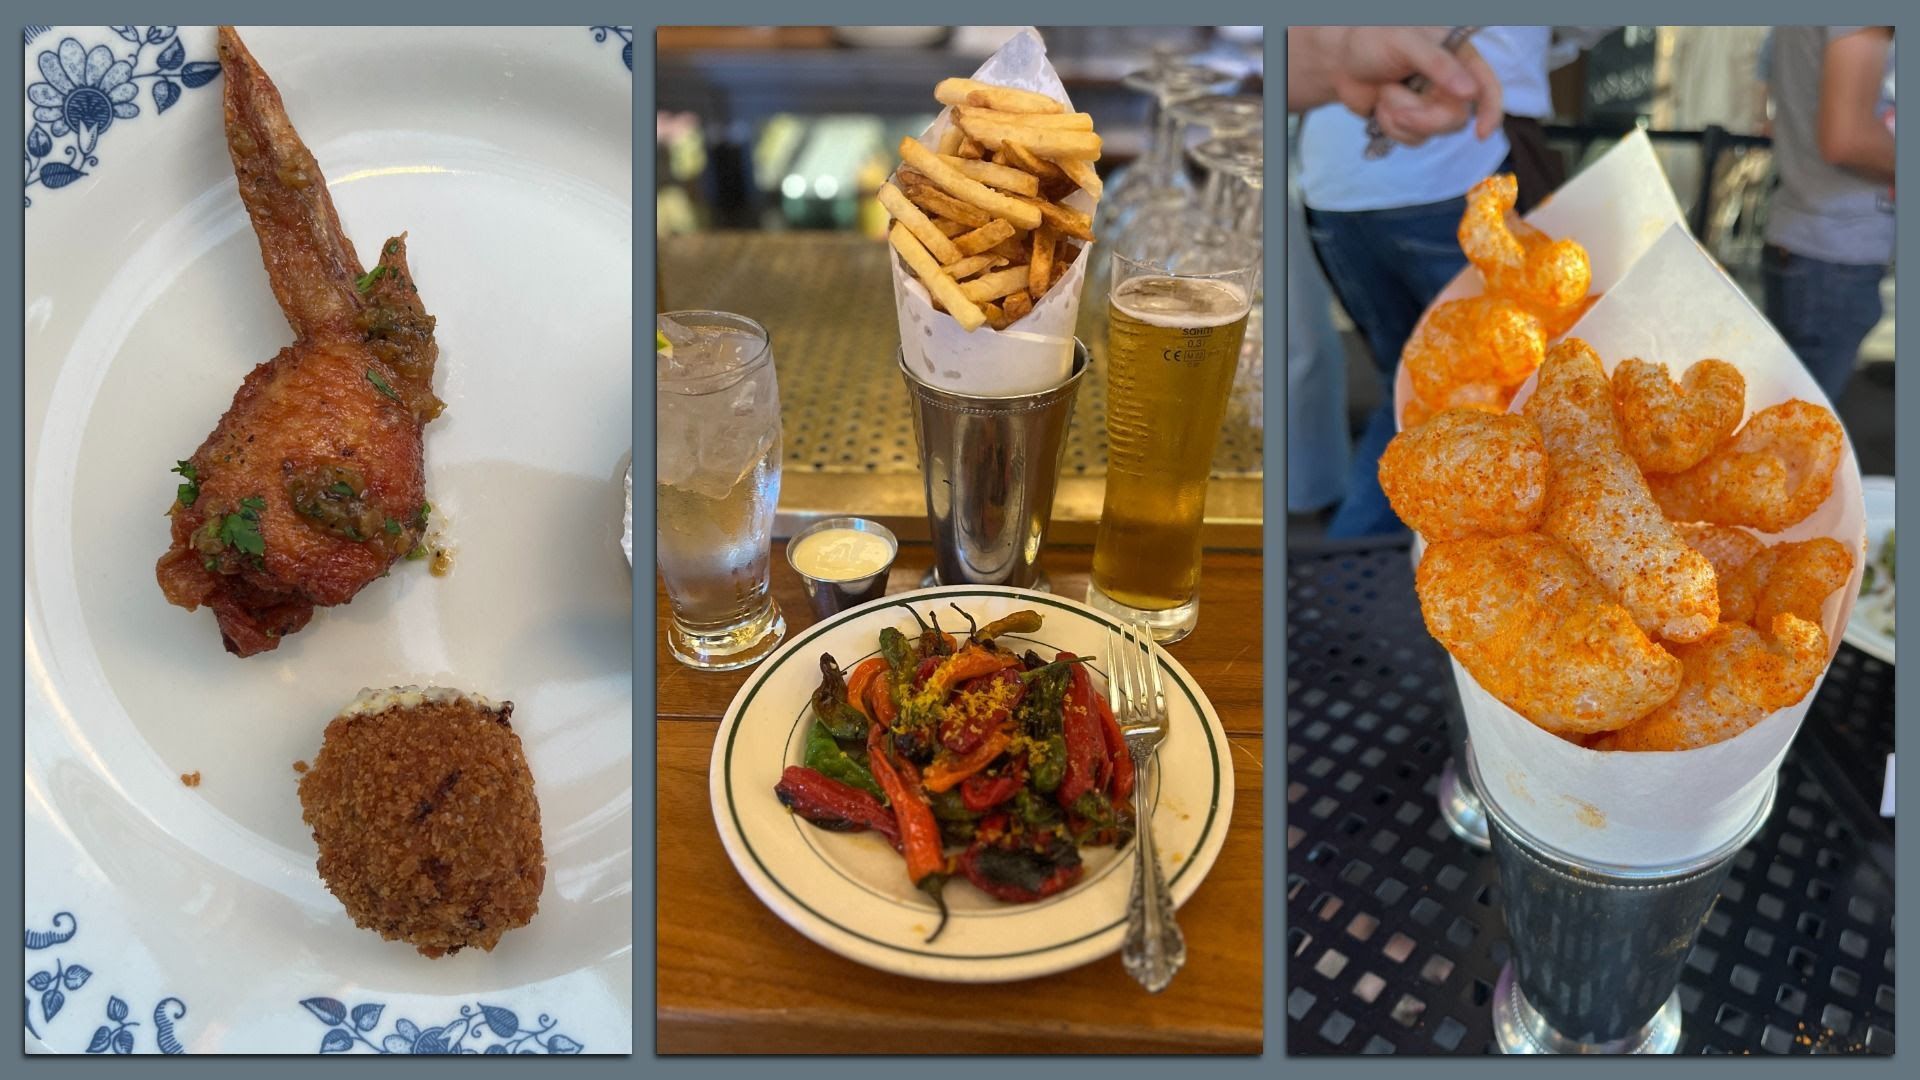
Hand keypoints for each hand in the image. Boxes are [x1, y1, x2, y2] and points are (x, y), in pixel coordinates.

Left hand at [1291, 27, 1503, 145]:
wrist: (1340, 60)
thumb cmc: (1374, 39)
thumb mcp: (1405, 42)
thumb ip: (1438, 63)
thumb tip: (1469, 92)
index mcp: (1458, 57)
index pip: (1488, 87)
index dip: (1491, 112)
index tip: (1481, 134)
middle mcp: (1451, 83)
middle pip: (1456, 118)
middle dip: (1424, 117)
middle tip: (1397, 106)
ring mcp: (1431, 105)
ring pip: (1432, 132)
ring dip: (1401, 117)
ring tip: (1385, 92)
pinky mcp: (1412, 122)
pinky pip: (1412, 139)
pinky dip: (1391, 126)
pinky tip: (1381, 106)